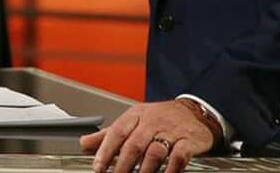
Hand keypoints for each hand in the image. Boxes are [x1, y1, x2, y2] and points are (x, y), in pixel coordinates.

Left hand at [78, 100, 213, 172]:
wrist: (194, 112)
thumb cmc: (160, 118)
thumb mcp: (133, 121)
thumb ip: (109, 134)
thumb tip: (84, 143)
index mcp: (136, 115)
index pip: (117, 131)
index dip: (105, 150)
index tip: (98, 167)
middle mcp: (153, 121)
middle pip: (135, 144)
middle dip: (123, 164)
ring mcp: (171, 131)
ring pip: (155, 151)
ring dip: (145, 169)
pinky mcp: (189, 140)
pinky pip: (179, 156)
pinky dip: (171, 169)